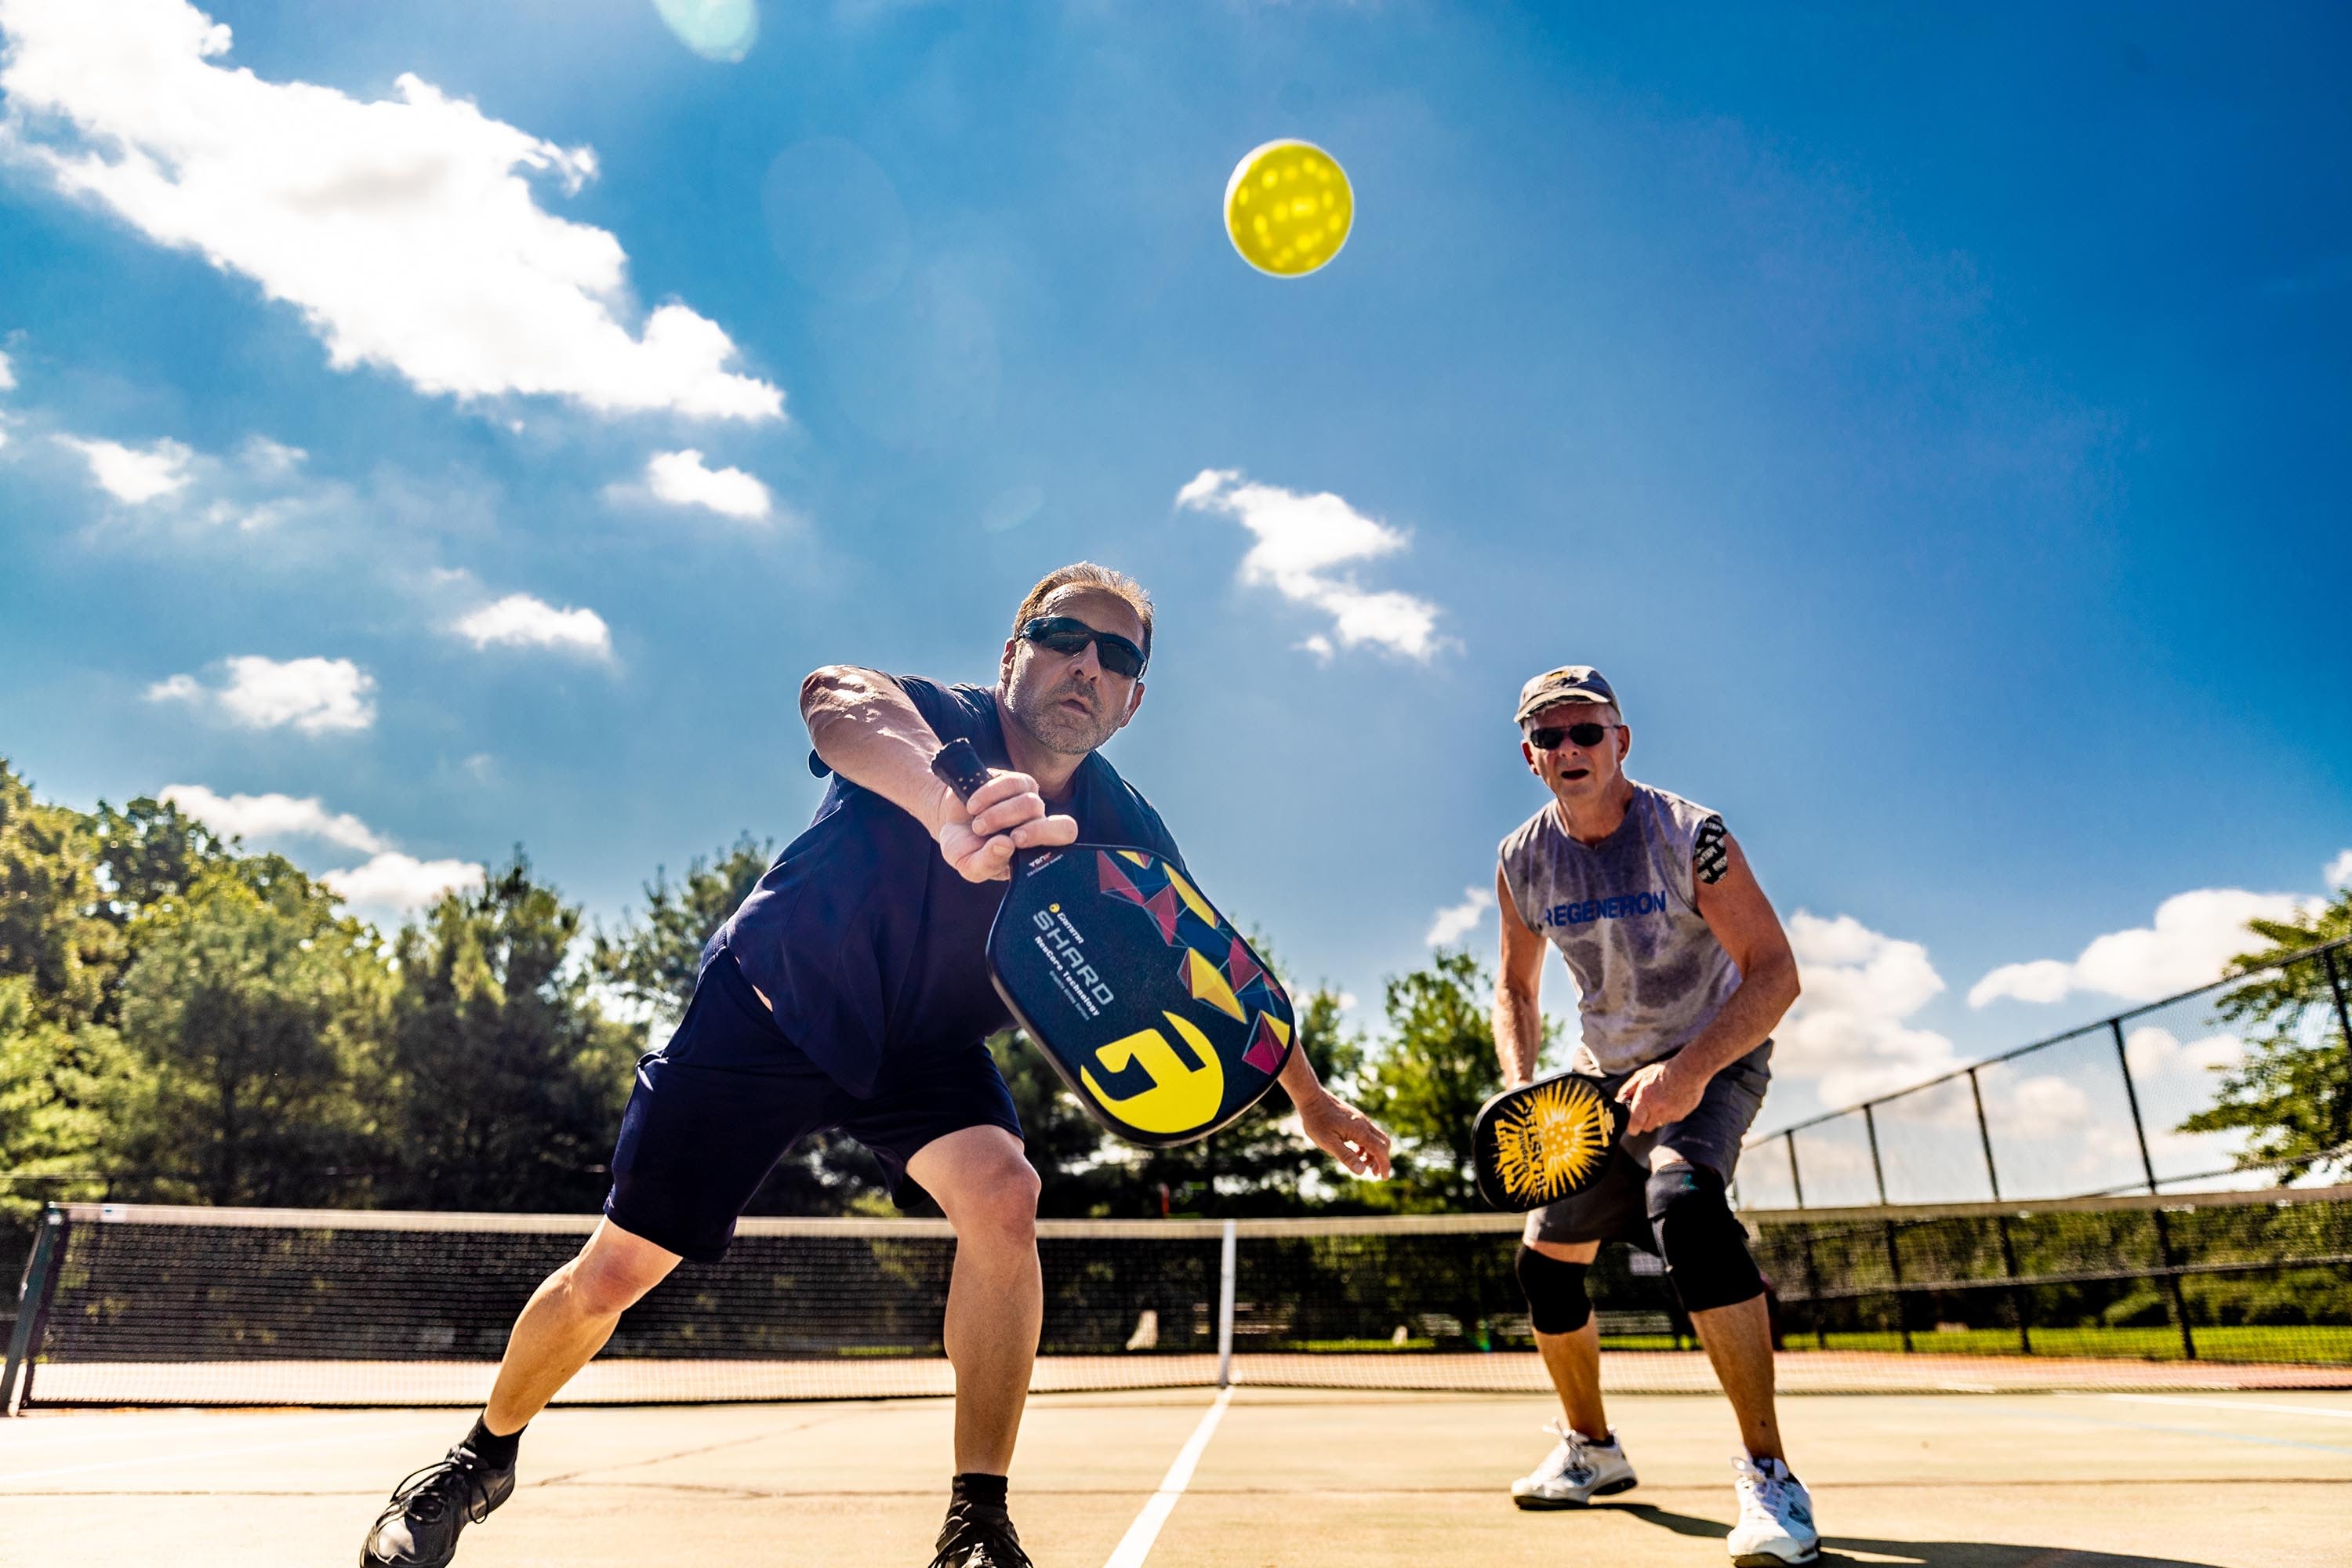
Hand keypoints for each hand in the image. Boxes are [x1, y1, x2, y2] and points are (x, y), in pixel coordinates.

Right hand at [934, 771, 1077, 882]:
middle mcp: (1039, 826)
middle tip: (1010, 837)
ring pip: (1031, 804)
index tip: (1015, 842)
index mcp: (1036, 852)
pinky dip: (988, 796)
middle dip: (1036, 832)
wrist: (949, 819)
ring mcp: (1031, 801)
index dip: (1046, 841)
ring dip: (999, 816)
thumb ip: (987, 863)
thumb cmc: (964, 847)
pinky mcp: (1017, 782)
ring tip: (979, 825)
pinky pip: (1012, 783)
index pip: (1064, 844)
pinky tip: (973, 806)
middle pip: (1065, 826)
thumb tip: (1006, 845)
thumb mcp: (969, 865)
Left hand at [1296, 1092, 1392, 1178]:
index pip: (1380, 1150)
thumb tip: (1362, 1172)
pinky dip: (1366, 1145)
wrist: (1311, 1097)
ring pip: (1376, 1138)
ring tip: (1363, 1164)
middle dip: (1382, 1159)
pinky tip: (1355, 1152)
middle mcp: (1364, 1124)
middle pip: (1383, 1143)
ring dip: (1373, 1153)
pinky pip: (1367, 1133)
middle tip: (1374, 1174)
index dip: (1384, 1165)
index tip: (1383, 1178)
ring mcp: (1360, 1120)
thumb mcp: (1328, 1143)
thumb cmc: (1317, 1121)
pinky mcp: (1354, 1118)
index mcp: (1360, 1131)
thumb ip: (1346, 1156)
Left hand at [1616, 1059, 1703, 1136]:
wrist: (1689, 1070)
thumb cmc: (1664, 1071)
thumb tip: (1620, 1099)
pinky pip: (1671, 1119)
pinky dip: (1669, 1113)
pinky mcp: (1681, 1115)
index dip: (1632, 1127)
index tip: (1632, 1126)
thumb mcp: (1641, 1076)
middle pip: (1647, 1127)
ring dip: (1657, 1116)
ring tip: (1661, 1100)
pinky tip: (1671, 1100)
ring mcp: (1671, 1114)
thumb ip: (1628, 1089)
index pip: (1635, 1125)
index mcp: (1645, 1101)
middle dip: (1644, 1121)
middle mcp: (1658, 1110)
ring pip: (1659, 1123)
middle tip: (1646, 1109)